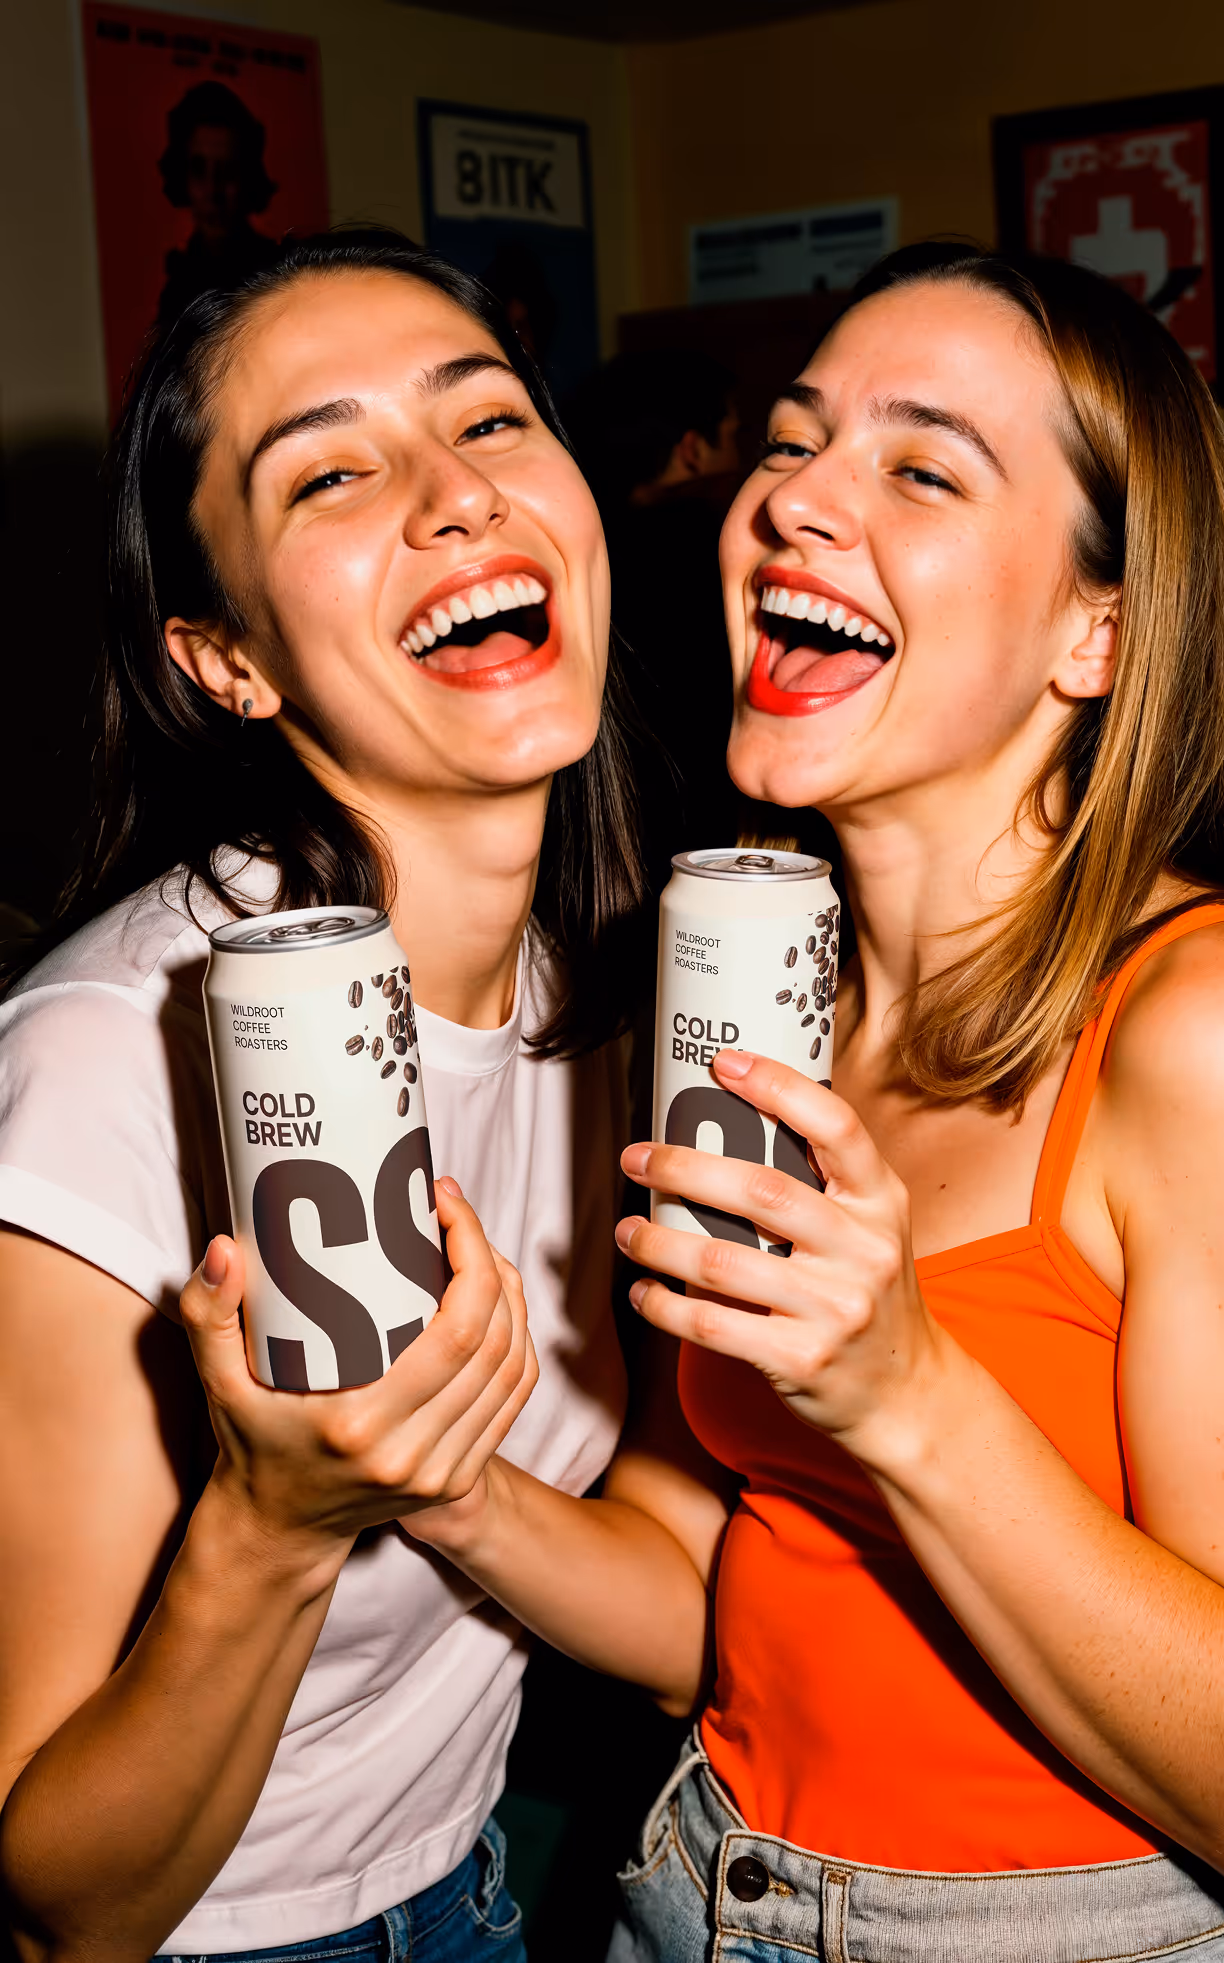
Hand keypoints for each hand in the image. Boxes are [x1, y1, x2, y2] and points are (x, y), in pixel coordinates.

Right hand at [178, 1177, 538, 1567]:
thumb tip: (224, 1250)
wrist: (278, 1528)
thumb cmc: (251, 1443)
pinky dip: (519, 1345)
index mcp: (360, 1425)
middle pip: (495, 1343)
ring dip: (512, 1299)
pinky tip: (499, 1305)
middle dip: (492, 1264)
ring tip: (479, 1251)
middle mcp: (411, 1454)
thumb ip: (207, 1315)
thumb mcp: (217, 1381)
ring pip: (514, 1370)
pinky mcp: (460, 1478)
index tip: (445, 1206)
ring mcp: (442, 1472)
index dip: (472, 1258)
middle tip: (458, 1218)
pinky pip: (513, 1400)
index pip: (458, 1332)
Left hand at [615, 1049, 942, 1462]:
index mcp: (881, 1202)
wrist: (906, 1393)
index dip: (779, 1088)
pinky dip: (665, 1306)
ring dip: (659, 1241)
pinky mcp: (801, 1358)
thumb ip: (822, 1182)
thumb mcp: (873, 1227)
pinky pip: (713, 1324)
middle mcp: (864, 1249)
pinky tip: (644, 1292)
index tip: (723, 1063)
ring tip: (628, 1230)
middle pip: (761, 1190)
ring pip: (722, 1261)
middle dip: (684, 1167)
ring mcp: (835, 1307)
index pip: (836, 1127)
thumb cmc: (870, 1293)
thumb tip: (734, 1118)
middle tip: (637, 1157)